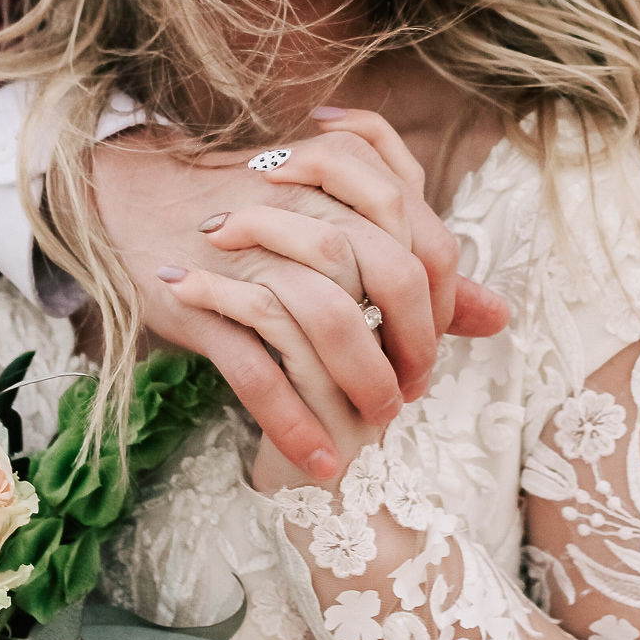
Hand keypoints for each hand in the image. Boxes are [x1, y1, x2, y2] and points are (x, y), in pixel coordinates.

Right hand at [91, 112, 507, 479]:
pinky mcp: (201, 298)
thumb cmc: (255, 212)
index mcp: (343, 180)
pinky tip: (317, 459)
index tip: (432, 348)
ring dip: (360, 383)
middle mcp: (302, 208)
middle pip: (387, 274)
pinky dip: (291, 418)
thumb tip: (498, 313)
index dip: (442, 303)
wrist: (141, 194)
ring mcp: (249, 255)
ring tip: (372, 428)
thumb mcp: (338, 218)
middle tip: (409, 392)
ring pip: (327, 319)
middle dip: (411, 344)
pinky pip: (256, 366)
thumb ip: (416, 260)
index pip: (424, 241)